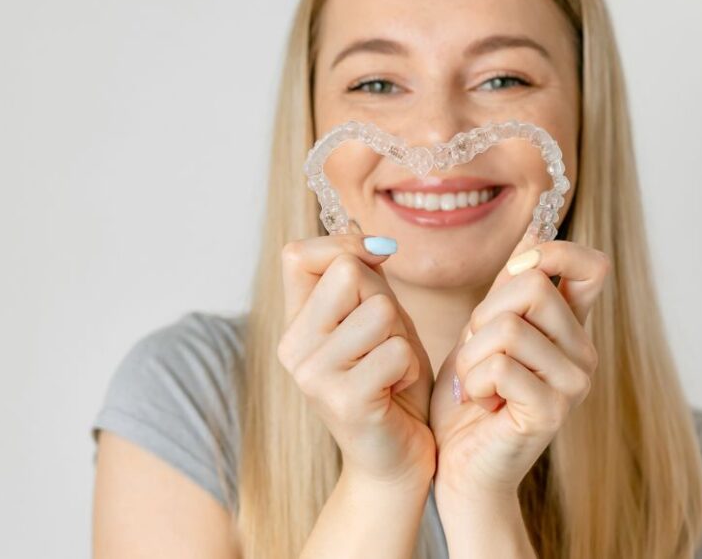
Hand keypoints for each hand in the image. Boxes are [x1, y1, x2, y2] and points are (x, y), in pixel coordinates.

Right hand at [278, 231, 435, 489]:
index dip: (344, 245)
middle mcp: (292, 347)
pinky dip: (409, 368)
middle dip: (385, 300)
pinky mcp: (342, 400)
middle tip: (387, 341)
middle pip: (348, 275)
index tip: (375, 262)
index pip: (299, 253)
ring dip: (402, 339)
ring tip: (392, 369)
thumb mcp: (379, 320)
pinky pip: (396, 352)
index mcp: (294, 324)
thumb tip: (367, 241)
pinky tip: (396, 391)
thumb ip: (364, 279)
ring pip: (380, 311)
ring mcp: (313, 375)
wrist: (398, 459)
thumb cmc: (392, 382)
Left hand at [429, 231, 609, 500]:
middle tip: (477, 350)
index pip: (593, 267)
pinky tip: (478, 402)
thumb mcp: (484, 332)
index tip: (515, 274)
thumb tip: (536, 233)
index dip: (552, 254)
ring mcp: (573, 384)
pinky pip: (499, 366)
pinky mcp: (551, 412)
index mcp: (572, 329)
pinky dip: (472, 381)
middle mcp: (583, 353)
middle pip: (532, 286)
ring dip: (471, 354)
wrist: (458, 466)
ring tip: (475, 382)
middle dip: (484, 312)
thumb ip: (509, 289)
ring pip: (508, 327)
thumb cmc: (469, 398)